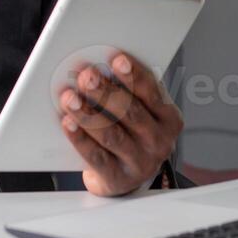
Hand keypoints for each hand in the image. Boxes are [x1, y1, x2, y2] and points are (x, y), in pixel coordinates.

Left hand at [60, 53, 182, 195]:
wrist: (127, 178)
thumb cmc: (131, 134)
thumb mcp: (142, 112)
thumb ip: (129, 92)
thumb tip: (100, 68)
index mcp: (169, 119)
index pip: (152, 93)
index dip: (134, 75)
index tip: (116, 59)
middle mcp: (159, 142)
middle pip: (130, 112)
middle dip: (105, 91)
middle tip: (86, 75)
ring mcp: (140, 163)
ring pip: (112, 135)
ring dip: (88, 114)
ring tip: (70, 97)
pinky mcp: (118, 179)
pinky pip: (96, 157)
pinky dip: (80, 138)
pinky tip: (68, 123)